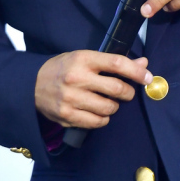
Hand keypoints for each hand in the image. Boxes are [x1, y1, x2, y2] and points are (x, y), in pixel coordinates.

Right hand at [35, 51, 151, 128]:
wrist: (32, 84)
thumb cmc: (63, 68)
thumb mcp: (85, 58)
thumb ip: (112, 62)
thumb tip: (143, 65)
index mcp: (82, 59)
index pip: (116, 63)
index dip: (136, 72)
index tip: (147, 77)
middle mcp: (77, 78)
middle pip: (117, 89)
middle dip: (128, 92)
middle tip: (126, 92)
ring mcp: (71, 98)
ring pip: (109, 108)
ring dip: (114, 106)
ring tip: (108, 101)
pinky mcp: (67, 116)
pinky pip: (97, 122)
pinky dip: (103, 118)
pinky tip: (98, 111)